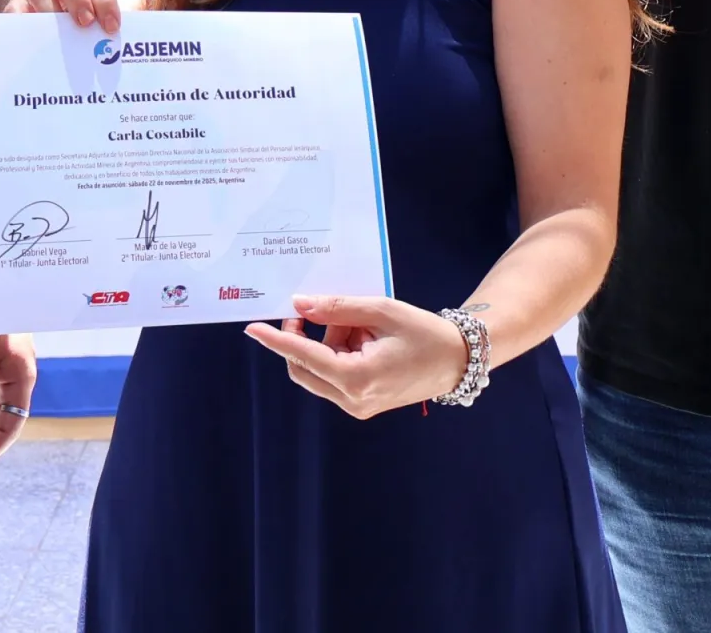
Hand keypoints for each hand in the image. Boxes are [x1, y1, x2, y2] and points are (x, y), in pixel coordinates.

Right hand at [20, 0, 122, 34]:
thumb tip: (125, 41)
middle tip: (86, 23)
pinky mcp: (18, 7)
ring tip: (61, 34)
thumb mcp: (110, 23)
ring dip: (51, 9)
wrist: (69, 36)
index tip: (111, 27)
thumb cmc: (96, 29)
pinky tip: (34, 37)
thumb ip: (115, 26)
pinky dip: (23, 19)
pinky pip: (15, 8)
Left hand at [244, 294, 469, 419]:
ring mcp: (357, 406)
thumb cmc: (425, 333)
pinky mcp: (362, 404)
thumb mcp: (381, 311)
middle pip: (303, 368)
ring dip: (328, 343)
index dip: (276, 340)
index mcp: (356, 379)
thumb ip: (337, 308)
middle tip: (317, 310)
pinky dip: (340, 352)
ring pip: (319, 370)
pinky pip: (335, 375)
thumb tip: (300, 304)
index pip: (302, 357)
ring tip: (363, 324)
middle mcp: (352, 400)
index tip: (252, 328)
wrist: (458, 361)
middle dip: (305, 337)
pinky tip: (366, 337)